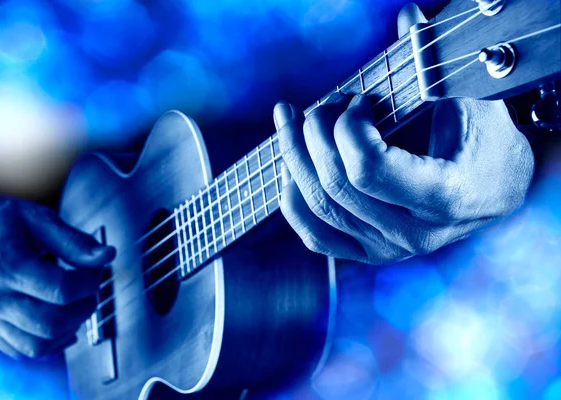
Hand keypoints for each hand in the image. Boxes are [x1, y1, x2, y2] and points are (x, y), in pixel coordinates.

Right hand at [0, 194, 115, 358]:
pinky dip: (49, 342)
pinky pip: (22, 350)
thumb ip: (73, 241)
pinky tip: (61, 322)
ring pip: (38, 345)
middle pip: (52, 322)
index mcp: (3, 265)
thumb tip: (107, 256)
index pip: (61, 290)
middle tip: (89, 288)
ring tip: (76, 303)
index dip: (90, 281)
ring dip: (69, 328)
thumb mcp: (36, 218)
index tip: (95, 269)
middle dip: (84, 307)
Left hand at [274, 4, 534, 264]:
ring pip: (320, 209)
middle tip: (315, 107)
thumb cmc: (486, 142)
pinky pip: (318, 238)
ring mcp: (389, 249)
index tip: (358, 101)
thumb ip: (435, 68)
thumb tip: (406, 18)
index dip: (348, 127)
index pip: (368, 169)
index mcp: (444, 198)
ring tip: (287, 124)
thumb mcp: (473, 103)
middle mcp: (413, 235)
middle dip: (312, 136)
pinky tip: (289, 171)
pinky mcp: (370, 252)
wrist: (494, 190)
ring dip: (293, 160)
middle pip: (335, 186)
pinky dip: (294, 204)